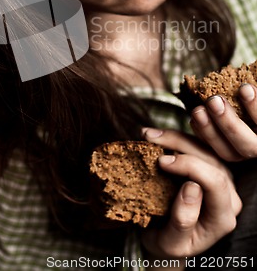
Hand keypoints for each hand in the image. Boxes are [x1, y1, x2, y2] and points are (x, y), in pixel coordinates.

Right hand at [141, 128, 241, 258]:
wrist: (164, 237)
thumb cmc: (168, 243)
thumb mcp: (171, 242)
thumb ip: (183, 221)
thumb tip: (191, 187)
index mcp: (223, 217)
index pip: (215, 182)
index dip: (190, 167)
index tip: (161, 162)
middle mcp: (228, 195)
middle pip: (210, 158)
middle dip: (179, 143)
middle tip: (149, 138)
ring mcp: (220, 177)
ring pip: (204, 146)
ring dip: (175, 136)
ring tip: (148, 134)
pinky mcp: (208, 166)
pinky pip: (196, 144)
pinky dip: (174, 136)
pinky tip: (155, 134)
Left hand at [190, 84, 256, 160]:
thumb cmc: (253, 98)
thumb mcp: (255, 93)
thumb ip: (252, 95)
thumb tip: (246, 85)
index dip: (256, 107)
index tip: (245, 88)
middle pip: (249, 146)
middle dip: (230, 123)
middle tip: (214, 100)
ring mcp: (244, 154)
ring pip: (229, 153)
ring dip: (210, 131)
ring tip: (198, 110)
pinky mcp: (227, 153)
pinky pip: (213, 154)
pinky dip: (203, 136)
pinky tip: (194, 119)